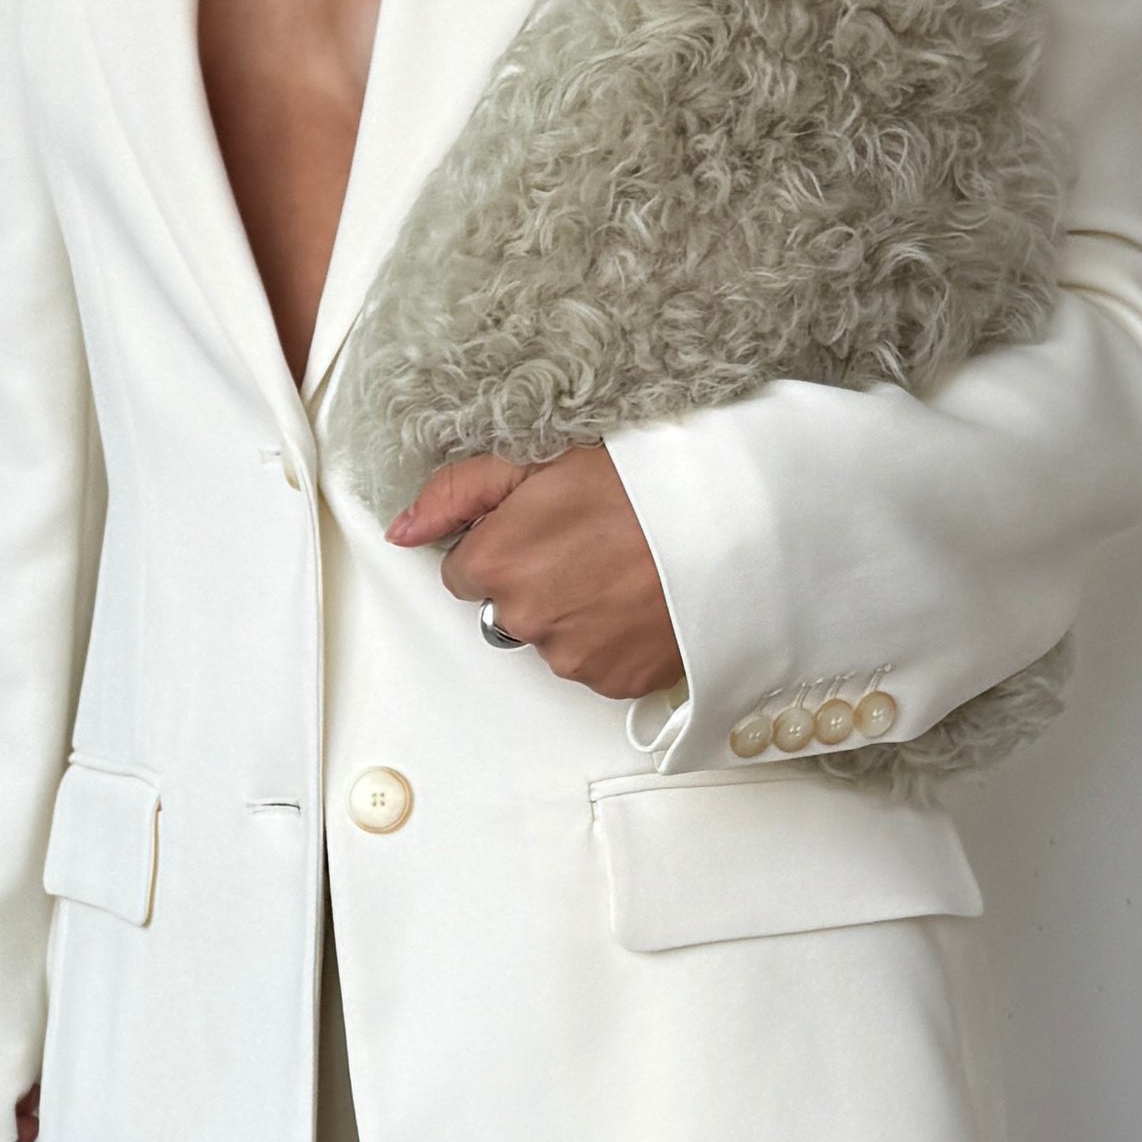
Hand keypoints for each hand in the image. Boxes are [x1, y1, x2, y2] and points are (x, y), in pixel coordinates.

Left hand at [388, 442, 684, 701]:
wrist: (736, 525)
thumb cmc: (646, 483)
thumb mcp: (543, 459)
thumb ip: (461, 492)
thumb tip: (404, 528)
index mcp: (497, 561)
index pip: (465, 572)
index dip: (504, 545)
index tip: (543, 530)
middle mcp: (525, 618)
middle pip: (507, 608)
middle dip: (537, 580)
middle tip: (592, 544)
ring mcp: (570, 656)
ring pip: (552, 638)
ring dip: (576, 612)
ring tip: (624, 571)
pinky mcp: (613, 681)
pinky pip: (595, 664)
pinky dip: (612, 640)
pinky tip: (640, 602)